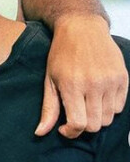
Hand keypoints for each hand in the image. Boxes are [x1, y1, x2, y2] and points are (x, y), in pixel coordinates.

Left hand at [37, 15, 128, 137]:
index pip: (78, 123)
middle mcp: (94, 84)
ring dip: (97, 117)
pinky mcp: (123, 78)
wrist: (82, 28)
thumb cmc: (61, 55)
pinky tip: (98, 97)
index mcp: (72, 85)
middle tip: (75, 115)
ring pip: (109, 118)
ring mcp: (111, 81)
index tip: (64, 128)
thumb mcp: (50, 80)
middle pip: (95, 125)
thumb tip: (40, 133)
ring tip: (86, 105)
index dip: (70, 132)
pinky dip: (109, 107)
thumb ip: (48, 108)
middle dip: (83, 126)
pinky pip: (119, 107)